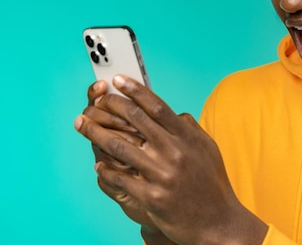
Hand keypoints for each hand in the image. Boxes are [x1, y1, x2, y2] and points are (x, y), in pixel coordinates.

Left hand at [75, 75, 267, 244]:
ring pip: (120, 146)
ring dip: (96, 133)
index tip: (119, 80)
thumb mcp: (208, 150)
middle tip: (97, 100)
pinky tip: (97, 163)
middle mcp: (174, 152)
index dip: (135, 91)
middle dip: (111, 105)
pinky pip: (120, 178)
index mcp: (187, 138)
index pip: (157, 106)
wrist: (218, 222)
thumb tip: (176, 114)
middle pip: (135, 120)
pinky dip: (105, 169)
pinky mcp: (151, 197)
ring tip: (82, 123)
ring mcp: (162, 175)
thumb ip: (191, 130)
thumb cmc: (213, 185)